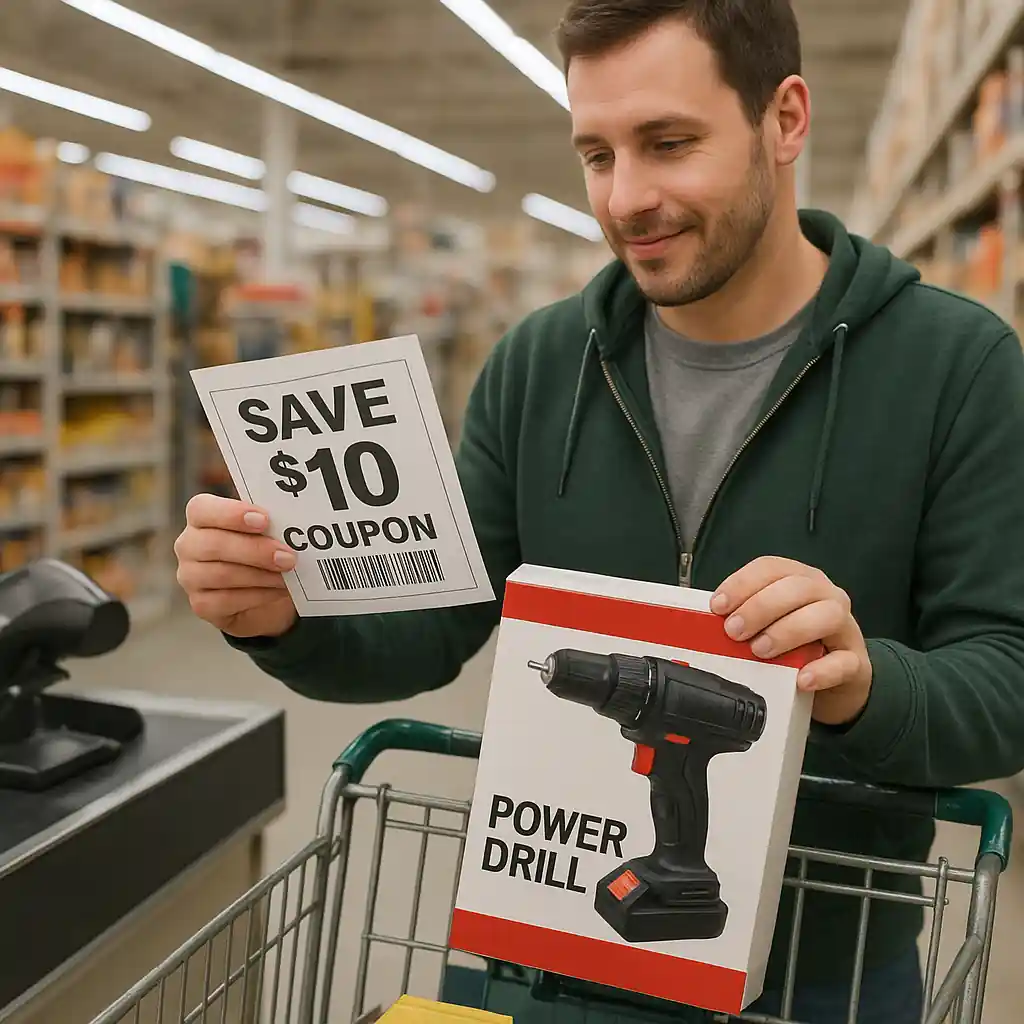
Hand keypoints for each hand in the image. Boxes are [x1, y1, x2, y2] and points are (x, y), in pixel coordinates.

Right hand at [174, 494, 298, 638]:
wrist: (265, 594)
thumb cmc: (262, 552)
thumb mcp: (267, 532)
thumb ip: (270, 523)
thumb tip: (292, 522)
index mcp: (201, 518)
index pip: (202, 509)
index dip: (232, 514)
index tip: (264, 520)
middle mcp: (189, 545)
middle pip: (214, 544)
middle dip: (255, 550)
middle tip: (288, 556)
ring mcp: (191, 577)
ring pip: (223, 574)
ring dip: (262, 575)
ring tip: (288, 574)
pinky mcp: (202, 604)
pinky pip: (228, 600)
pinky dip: (259, 596)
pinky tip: (278, 591)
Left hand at [710, 556, 871, 725]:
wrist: (839, 681)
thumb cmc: (795, 646)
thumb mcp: (769, 626)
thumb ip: (746, 618)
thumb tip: (705, 623)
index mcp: (800, 580)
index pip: (771, 568)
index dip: (743, 583)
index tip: (718, 606)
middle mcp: (826, 596)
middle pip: (797, 587)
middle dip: (760, 607)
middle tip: (734, 631)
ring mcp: (845, 628)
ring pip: (826, 616)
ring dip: (788, 631)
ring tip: (761, 650)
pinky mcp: (857, 662)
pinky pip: (844, 662)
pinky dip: (822, 670)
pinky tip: (801, 679)